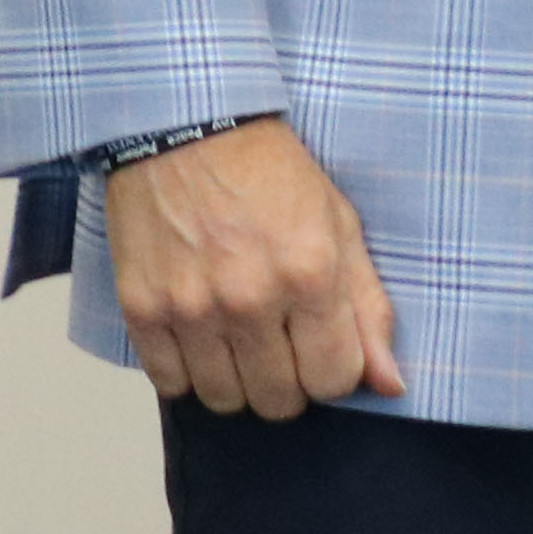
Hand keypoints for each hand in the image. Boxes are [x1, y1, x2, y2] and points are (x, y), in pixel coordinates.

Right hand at [102, 120, 403, 417]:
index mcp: (310, 275)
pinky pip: (170, 383)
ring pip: (224, 400)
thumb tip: (391, 384)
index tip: (326, 351)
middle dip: (291, 384)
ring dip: (240, 382)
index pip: (335, 380)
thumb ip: (368, 310)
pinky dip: (189, 372)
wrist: (187, 132)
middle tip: (285, 347)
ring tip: (243, 341)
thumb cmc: (273, 175)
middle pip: (279, 400)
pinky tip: (202, 338)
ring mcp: (190, 307)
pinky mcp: (141, 309)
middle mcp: (249, 299)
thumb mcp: (341, 227)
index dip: (336, 374)